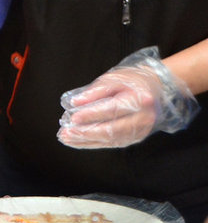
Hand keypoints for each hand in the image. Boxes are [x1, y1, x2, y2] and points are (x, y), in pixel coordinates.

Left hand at [58, 47, 199, 148]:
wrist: (157, 90)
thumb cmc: (132, 81)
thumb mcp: (114, 79)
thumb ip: (94, 92)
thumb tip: (75, 103)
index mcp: (139, 100)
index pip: (113, 110)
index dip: (92, 115)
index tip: (73, 117)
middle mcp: (143, 118)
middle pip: (112, 130)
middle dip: (87, 133)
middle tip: (65, 132)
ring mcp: (141, 131)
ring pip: (111, 140)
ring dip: (86, 140)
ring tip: (65, 138)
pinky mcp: (136, 137)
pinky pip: (112, 143)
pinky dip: (93, 143)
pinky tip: (77, 141)